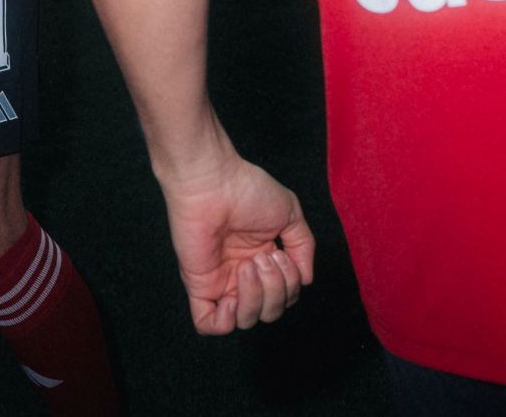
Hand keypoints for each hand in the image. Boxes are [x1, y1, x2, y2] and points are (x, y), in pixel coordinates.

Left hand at [162, 154, 314, 334]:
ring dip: (256, 298)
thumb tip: (307, 280)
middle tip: (264, 257)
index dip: (290, 285)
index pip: (285, 296)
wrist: (212, 181)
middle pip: (269, 312)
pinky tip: (231, 298)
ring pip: (245, 320)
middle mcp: (241, 274)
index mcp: (262, 259)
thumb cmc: (247, 189)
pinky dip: (226, 321)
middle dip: (275, 291)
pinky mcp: (198, 284)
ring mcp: (220, 281)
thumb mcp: (290, 215)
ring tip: (249, 265)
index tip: (280, 254)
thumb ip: (304, 247)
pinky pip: (209, 323)